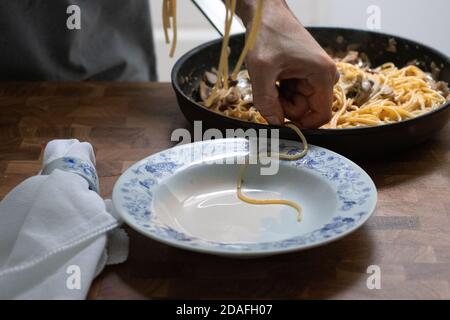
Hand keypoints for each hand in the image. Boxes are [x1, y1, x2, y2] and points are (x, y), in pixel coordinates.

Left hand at [237, 0, 338, 127]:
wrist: (265, 13)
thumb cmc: (267, 34)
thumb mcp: (261, 69)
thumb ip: (266, 100)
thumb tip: (274, 123)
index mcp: (323, 75)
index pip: (321, 115)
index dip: (301, 124)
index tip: (280, 122)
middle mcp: (324, 76)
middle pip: (306, 110)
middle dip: (285, 108)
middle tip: (268, 91)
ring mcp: (315, 75)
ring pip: (297, 104)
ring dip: (280, 99)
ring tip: (269, 80)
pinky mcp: (305, 74)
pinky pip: (293, 94)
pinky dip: (279, 92)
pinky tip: (272, 77)